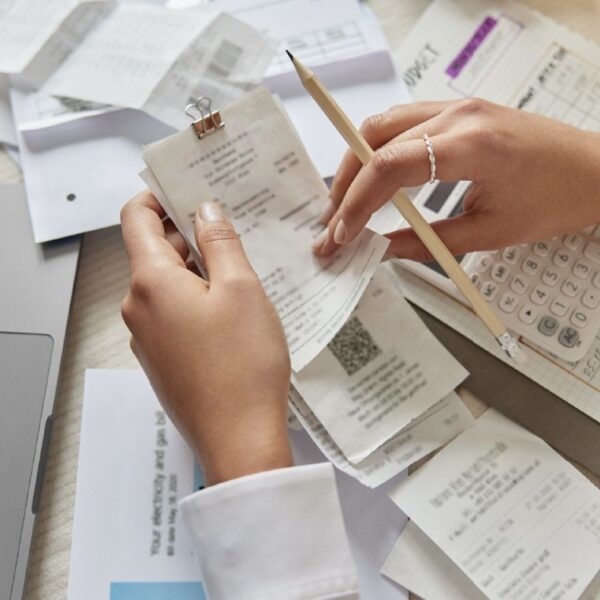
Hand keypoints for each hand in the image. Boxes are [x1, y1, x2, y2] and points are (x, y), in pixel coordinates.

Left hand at [120, 192, 292, 484]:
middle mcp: (138, 308)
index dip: (158, 196)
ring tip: (238, 269)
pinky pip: (172, 314)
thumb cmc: (243, 365)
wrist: (240, 438)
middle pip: (153, 252)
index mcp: (150, 283)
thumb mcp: (241, 289)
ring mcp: (147, 337)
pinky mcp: (163, 359)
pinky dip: (195, 299)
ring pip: (166, 285)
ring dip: (196, 269)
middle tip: (229, 228)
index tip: (185, 188)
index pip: (136, 219)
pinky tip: (230, 309)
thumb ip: (220, 242)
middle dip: (188, 235)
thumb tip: (205, 210)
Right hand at [313, 98, 599, 259]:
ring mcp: (458, 107)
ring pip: (383, 124)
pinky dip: (379, 151)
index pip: (388, 167)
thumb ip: (427, 242)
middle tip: (334, 221)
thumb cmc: (558, 197)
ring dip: (357, 163)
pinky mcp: (459, 111)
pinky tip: (374, 178)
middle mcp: (459, 115)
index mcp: (471, 145)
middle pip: (375, 139)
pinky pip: (403, 122)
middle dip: (345, 183)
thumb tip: (383, 250)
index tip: (342, 233)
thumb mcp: (490, 232)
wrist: (597, 171)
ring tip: (346, 202)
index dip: (356, 203)